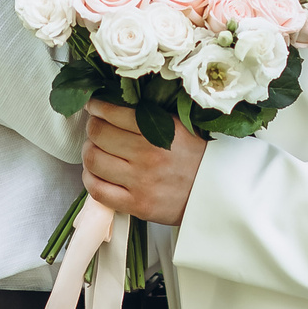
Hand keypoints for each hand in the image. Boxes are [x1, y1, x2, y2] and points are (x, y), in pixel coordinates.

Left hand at [83, 99, 206, 225]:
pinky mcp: (137, 205)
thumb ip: (152, 116)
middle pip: (99, 134)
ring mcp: (141, 182)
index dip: (97, 106)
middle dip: (92, 127)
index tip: (94, 106)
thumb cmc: (199, 158)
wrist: (219, 194)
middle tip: (95, 127)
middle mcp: (148, 155)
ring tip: (94, 149)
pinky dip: (90, 179)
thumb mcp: (182, 127)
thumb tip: (116, 103)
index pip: (114, 112)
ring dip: (88, 151)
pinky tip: (95, 173)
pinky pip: (98, 191)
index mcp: (161, 131)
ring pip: (94, 160)